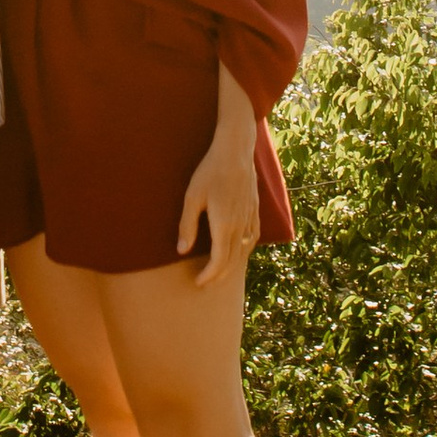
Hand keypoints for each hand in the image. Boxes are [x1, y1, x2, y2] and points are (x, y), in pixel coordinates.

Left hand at [176, 129, 260, 288]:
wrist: (235, 151)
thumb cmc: (209, 172)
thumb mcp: (192, 197)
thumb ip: (187, 225)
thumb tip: (182, 251)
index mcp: (224, 226)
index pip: (219, 261)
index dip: (209, 276)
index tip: (199, 283)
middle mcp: (240, 226)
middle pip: (232, 261)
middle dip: (219, 276)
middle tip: (206, 284)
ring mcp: (250, 218)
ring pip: (244, 251)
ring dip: (233, 266)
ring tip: (220, 273)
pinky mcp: (255, 210)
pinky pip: (253, 238)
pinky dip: (246, 250)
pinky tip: (240, 251)